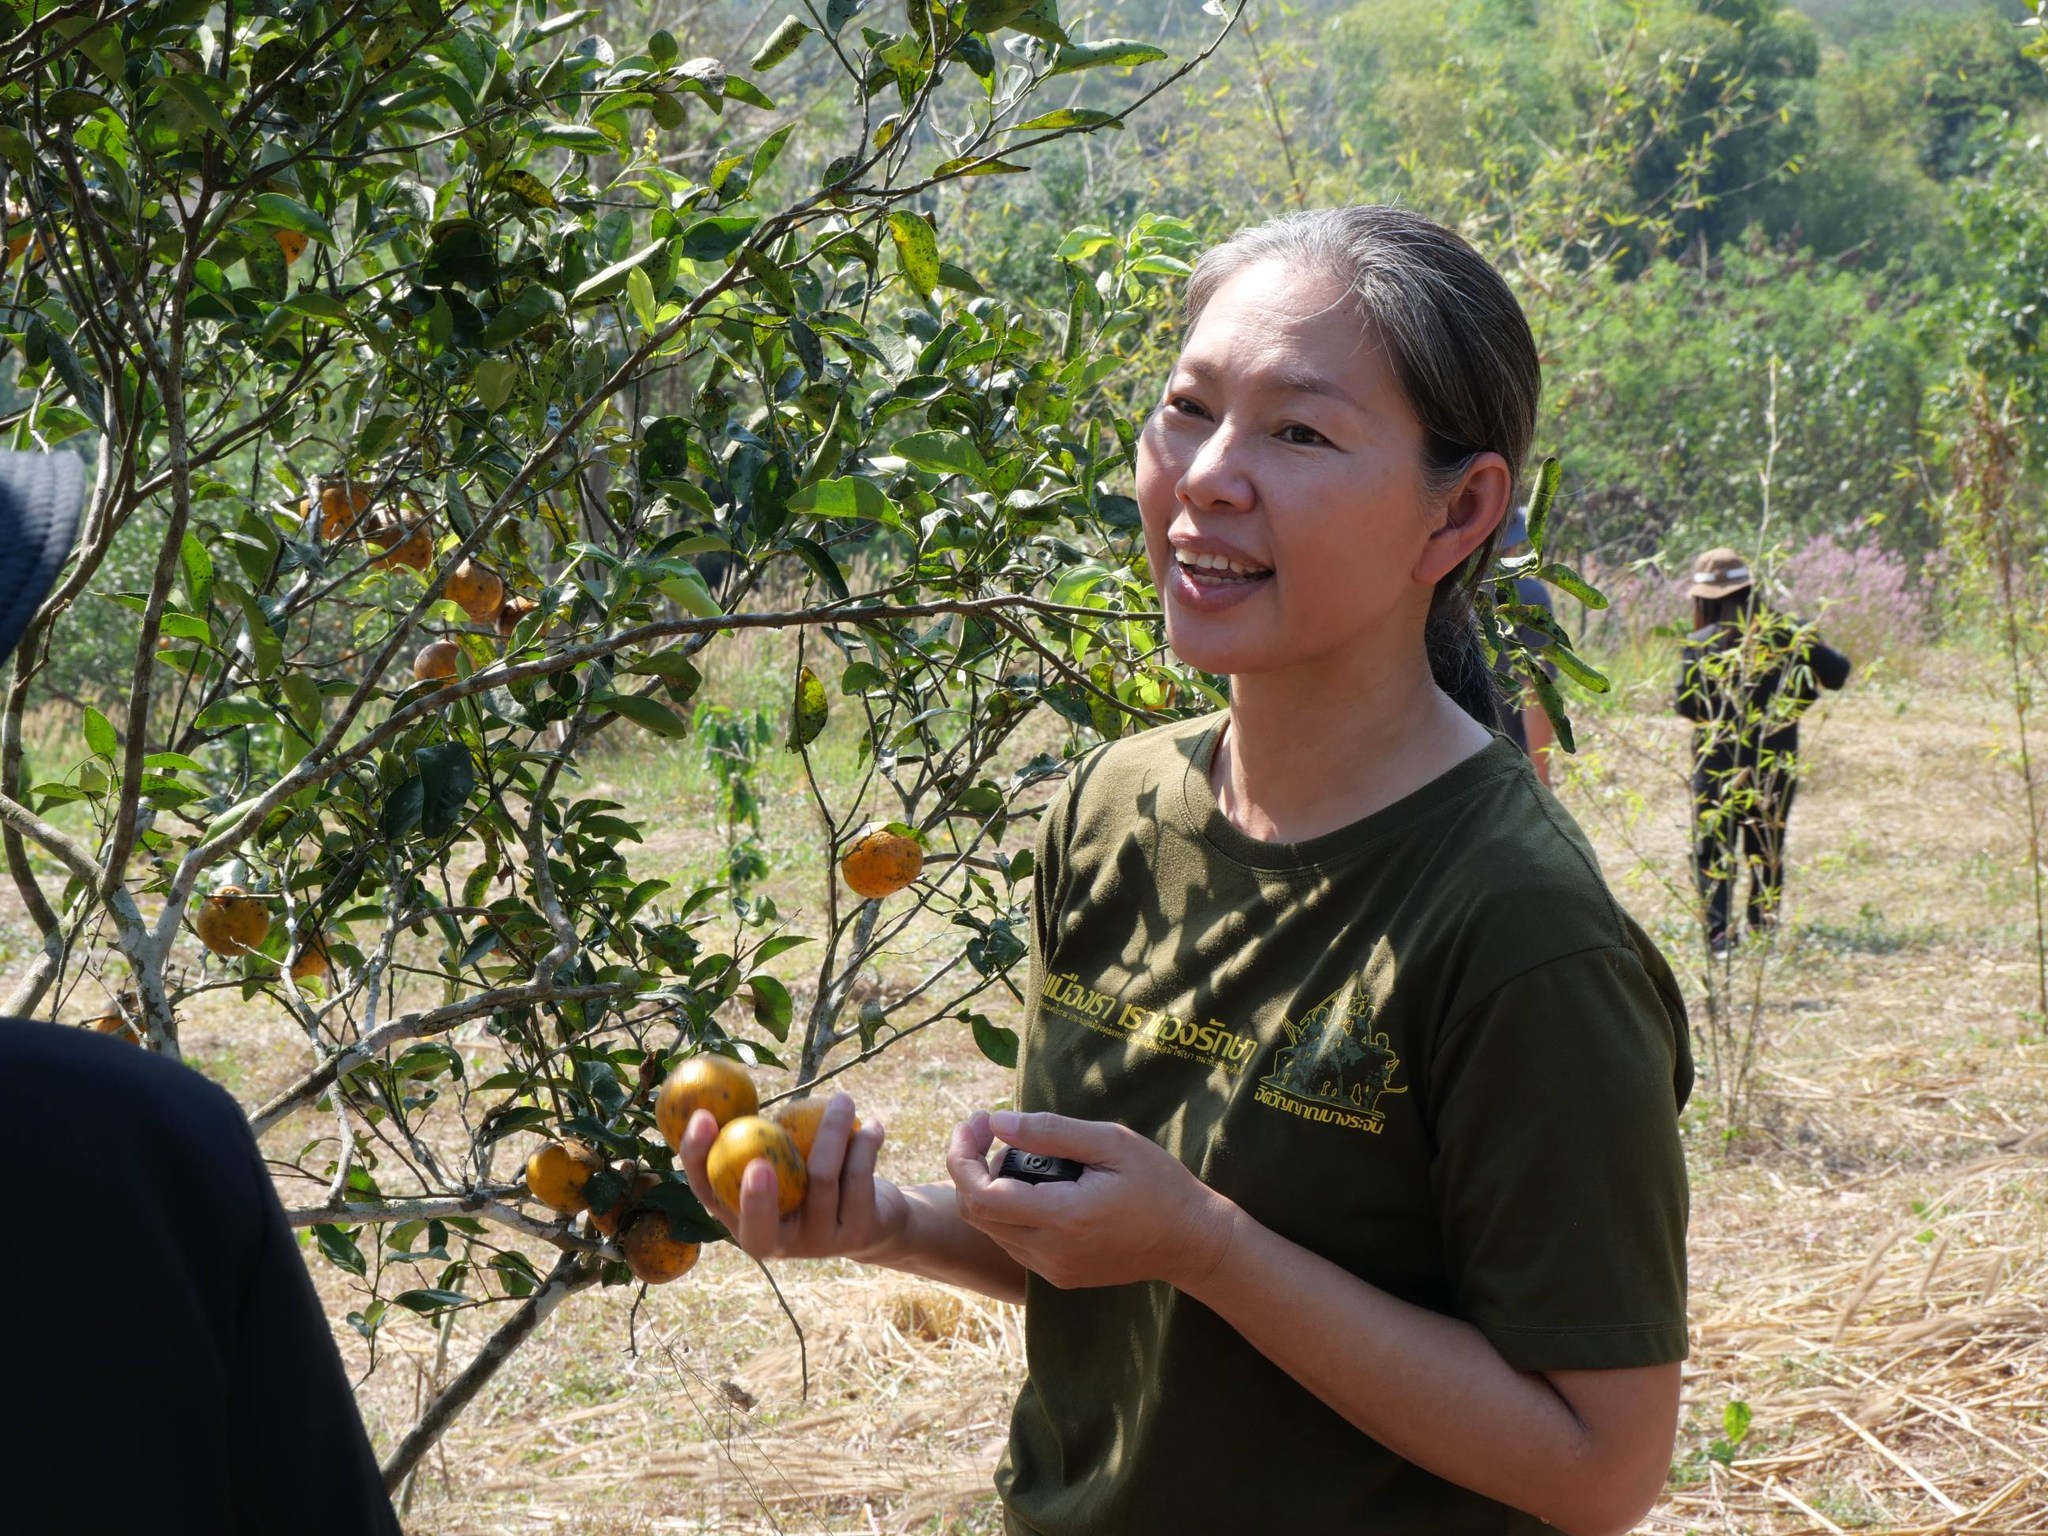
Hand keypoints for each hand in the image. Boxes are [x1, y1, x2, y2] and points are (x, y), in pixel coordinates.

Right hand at [678, 1093, 906, 1261]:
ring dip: (833, 1129)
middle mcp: (778, 1244)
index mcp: (745, 1220)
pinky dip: (864, 1144)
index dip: (697, 1159)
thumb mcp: (784, 1158)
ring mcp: (818, 1244)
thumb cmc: (815, 1175)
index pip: (709, 1196)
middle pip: (758, 1228)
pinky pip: (857, 1179)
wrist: (877, 1218)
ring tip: (843, 1098)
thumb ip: (756, 1137)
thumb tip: (720, 1086)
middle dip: (756, 1197)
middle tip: (758, 1160)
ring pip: (821, 1182)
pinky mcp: (857, 1235)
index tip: (703, 1116)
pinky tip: (872, 1126)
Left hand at [946, 1109, 1236, 1290]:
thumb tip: (998, 1122)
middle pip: (975, 1213)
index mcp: (1063, 1217)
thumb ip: (1050, 1131)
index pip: (980, 1195)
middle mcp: (1051, 1252)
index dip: (962, 1155)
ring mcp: (1053, 1269)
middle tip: (989, 1128)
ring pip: (991, 1229)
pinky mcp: (1059, 1276)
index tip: (977, 1121)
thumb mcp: (1111, 1142)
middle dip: (968, 1166)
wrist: (1191, 1241)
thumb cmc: (1158, 1183)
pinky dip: (1007, 1208)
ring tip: (1016, 1150)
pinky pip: (1013, 1241)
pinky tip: (1033, 1182)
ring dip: (987, 1187)